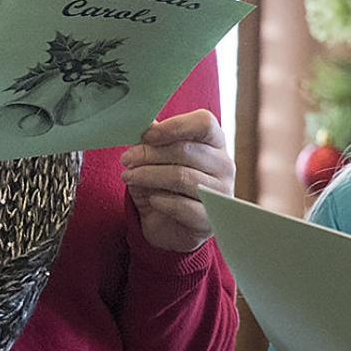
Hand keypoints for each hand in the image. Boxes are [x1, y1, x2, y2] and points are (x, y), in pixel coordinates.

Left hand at [119, 110, 233, 252]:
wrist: (170, 228)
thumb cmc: (165, 186)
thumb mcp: (157, 159)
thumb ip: (153, 141)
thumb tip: (141, 122)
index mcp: (215, 143)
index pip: (204, 123)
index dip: (175, 126)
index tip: (147, 135)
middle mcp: (224, 165)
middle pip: (187, 150)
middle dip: (150, 154)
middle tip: (126, 159)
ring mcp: (221, 193)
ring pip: (182, 177)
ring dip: (148, 175)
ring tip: (129, 177)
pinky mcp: (210, 218)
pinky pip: (183, 206)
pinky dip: (161, 201)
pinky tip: (151, 200)